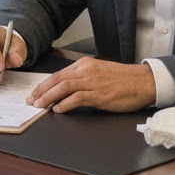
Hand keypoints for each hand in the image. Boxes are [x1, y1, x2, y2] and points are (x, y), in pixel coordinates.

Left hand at [27, 59, 156, 112]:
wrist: (143, 82)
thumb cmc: (123, 80)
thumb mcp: (99, 73)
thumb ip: (83, 78)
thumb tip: (66, 89)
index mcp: (85, 65)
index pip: (59, 74)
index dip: (44, 85)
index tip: (35, 93)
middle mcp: (86, 71)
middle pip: (57, 79)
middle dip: (41, 91)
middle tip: (31, 101)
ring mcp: (92, 82)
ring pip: (64, 87)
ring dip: (49, 97)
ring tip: (40, 106)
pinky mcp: (99, 94)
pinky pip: (77, 98)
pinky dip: (65, 104)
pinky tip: (58, 110)